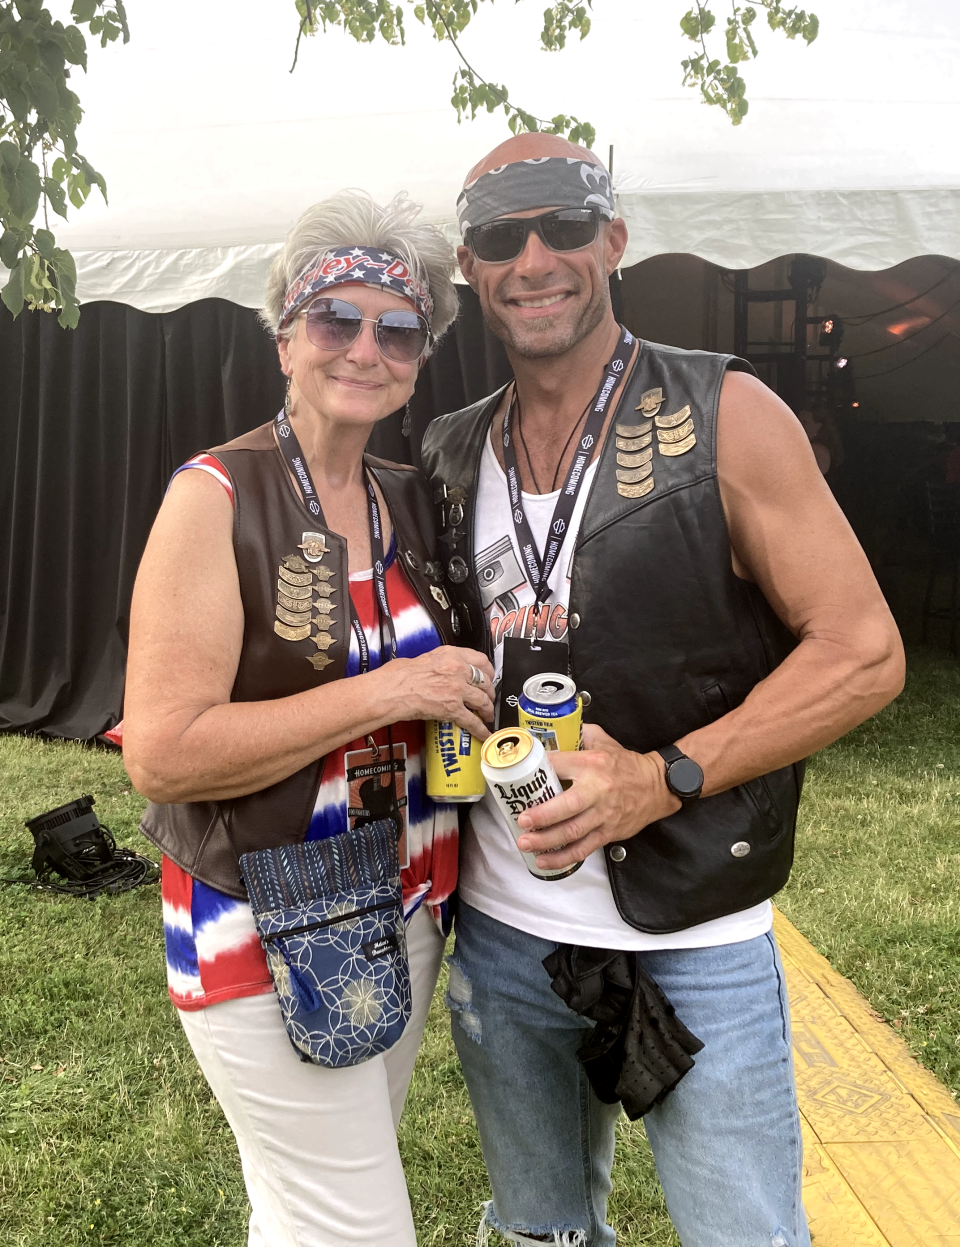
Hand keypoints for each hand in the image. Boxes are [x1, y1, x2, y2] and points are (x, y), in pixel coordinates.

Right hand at [377, 645, 494, 739]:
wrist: (392, 690)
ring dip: (488, 710)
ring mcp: (457, 690)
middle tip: (489, 697)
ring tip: (488, 715)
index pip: (481, 660)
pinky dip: (480, 728)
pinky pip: (472, 720)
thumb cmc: (400, 675)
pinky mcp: (453, 708)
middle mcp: (458, 670)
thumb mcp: (426, 658)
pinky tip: (484, 733)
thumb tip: (445, 669)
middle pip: (485, 682)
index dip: (489, 671)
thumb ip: (442, 662)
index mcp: (452, 655)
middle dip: (490, 692)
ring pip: (483, 701)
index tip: (490, 676)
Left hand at [515, 724, 681, 869]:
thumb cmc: (626, 764)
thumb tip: (551, 731)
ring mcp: (603, 815)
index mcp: (592, 763)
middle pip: (567, 806)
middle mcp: (597, 790)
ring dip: (547, 841)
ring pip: (573, 831)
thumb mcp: (603, 740)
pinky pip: (583, 848)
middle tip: (521, 821)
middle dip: (541, 816)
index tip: (517, 779)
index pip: (558, 765)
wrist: (657, 786)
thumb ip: (579, 733)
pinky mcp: (608, 833)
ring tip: (526, 843)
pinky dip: (563, 858)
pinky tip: (544, 861)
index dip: (537, 772)